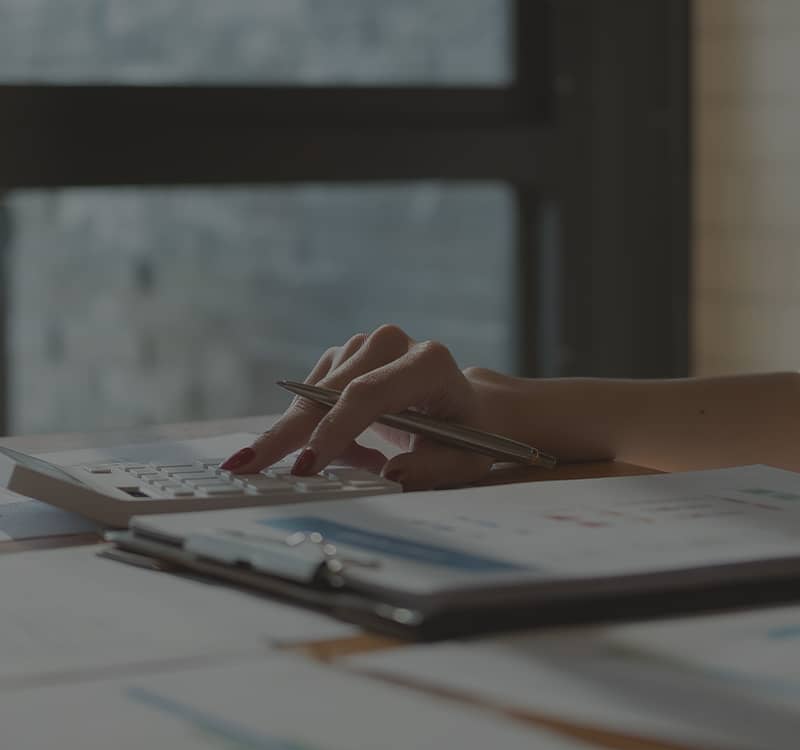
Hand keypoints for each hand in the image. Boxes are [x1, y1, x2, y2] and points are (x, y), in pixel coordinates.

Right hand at [220, 324, 494, 489]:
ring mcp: (362, 346)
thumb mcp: (465, 461)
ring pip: (310, 394)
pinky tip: (342, 449)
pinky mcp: (342, 357)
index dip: (334, 430)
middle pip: (327, 390)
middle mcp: (392, 343)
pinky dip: (312, 429)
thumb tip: (389, 474)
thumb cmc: (466, 436)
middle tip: (246, 467)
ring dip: (300, 436)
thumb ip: (432, 469)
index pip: (369, 393)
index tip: (305, 467)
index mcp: (429, 363)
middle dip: (287, 433)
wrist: (465, 408)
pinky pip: (309, 397)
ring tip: (323, 467)